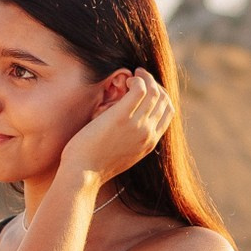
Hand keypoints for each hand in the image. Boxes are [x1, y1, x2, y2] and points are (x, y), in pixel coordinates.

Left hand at [59, 70, 172, 184]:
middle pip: (164, 100)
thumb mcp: (120, 155)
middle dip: (154, 84)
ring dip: (145, 78)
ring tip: (132, 75)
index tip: (146, 89)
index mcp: (150, 143)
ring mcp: (138, 125)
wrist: (82, 174)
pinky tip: (124, 80)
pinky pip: (140, 89)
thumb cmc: (92, 165)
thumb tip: (125, 129)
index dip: (160, 96)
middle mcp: (148, 134)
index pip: (168, 112)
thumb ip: (129, 141)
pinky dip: (137, 79)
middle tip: (139, 77)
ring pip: (155, 92)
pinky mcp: (122, 117)